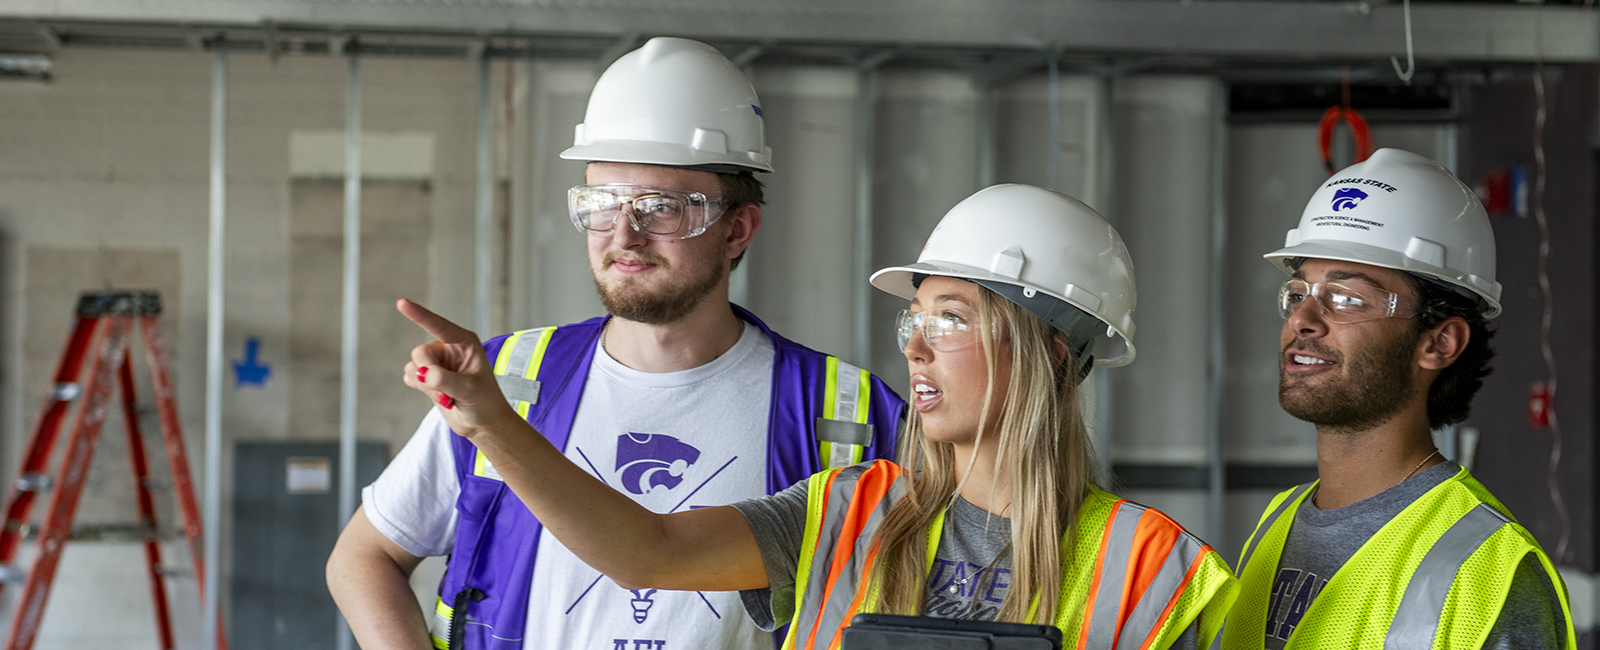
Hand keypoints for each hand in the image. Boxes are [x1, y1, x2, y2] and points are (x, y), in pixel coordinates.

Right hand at [397, 298, 516, 438]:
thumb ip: (446, 380)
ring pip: (413, 366)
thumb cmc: (485, 401)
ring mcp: (437, 362)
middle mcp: (449, 349)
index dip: (419, 314)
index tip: (401, 302)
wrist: (482, 422)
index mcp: (464, 342)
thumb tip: (422, 373)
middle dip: (426, 372)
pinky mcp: (427, 376)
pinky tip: (439, 396)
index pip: (438, 326)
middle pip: (420, 352)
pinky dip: (420, 389)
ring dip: (425, 385)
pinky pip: (409, 376)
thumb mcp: (469, 390)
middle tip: (443, 389)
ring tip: (449, 396)